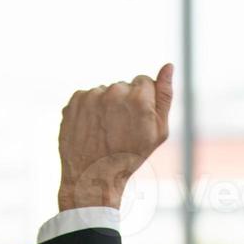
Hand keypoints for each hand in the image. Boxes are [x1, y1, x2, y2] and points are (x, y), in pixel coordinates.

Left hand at [58, 63, 173, 211]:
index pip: (144, 81)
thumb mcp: (158, 132)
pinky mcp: (74, 100)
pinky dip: (89, 109)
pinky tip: (92, 128)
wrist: (93, 177)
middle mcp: (114, 92)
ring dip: (106, 105)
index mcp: (139, 98)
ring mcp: (92, 95)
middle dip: (124, 101)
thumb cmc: (130, 157)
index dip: (143, 100)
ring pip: (105, 91)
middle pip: (124, 85)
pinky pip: (87, 96)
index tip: (137, 119)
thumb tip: (169, 66)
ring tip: (105, 130)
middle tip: (120, 129)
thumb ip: (165, 96)